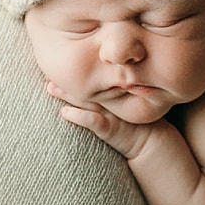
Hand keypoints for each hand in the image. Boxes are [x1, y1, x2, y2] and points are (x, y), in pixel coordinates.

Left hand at [45, 79, 169, 159]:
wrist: (156, 145)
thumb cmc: (140, 125)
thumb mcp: (126, 104)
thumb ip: (116, 91)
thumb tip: (99, 78)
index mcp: (115, 93)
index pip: (94, 78)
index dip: (77, 69)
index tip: (59, 60)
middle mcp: (113, 101)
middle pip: (86, 86)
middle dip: (67, 78)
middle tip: (48, 68)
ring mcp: (113, 115)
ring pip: (87, 101)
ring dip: (68, 94)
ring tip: (50, 87)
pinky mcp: (112, 130)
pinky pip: (95, 122)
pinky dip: (80, 117)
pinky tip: (66, 114)